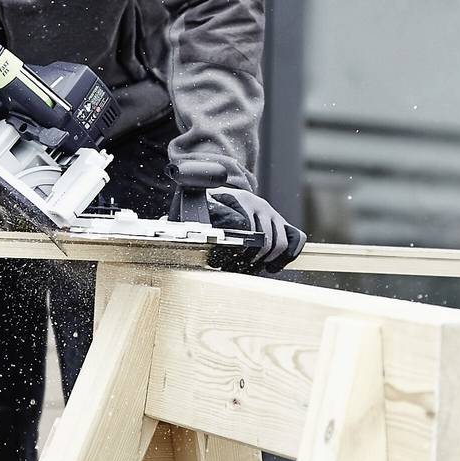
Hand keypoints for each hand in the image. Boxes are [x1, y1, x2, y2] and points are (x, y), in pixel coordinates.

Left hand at [177, 184, 305, 273]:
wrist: (228, 192)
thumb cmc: (209, 204)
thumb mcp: (197, 205)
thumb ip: (186, 216)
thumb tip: (164, 225)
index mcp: (239, 200)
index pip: (247, 227)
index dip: (242, 246)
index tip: (231, 259)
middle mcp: (259, 205)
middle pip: (266, 239)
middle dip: (254, 258)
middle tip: (241, 267)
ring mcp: (273, 214)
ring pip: (280, 243)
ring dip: (268, 260)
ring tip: (254, 268)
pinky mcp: (282, 222)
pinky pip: (295, 240)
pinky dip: (288, 255)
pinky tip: (272, 266)